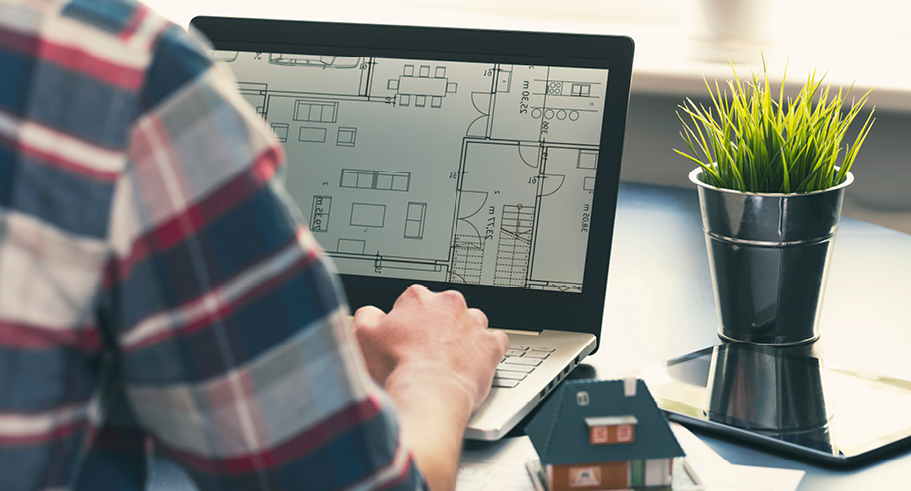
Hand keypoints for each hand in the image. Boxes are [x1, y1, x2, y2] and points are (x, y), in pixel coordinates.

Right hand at [352, 285, 507, 490]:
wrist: (426, 395)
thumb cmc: (396, 368)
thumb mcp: (362, 337)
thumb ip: (366, 316)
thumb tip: (373, 313)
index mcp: (418, 298)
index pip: (414, 301)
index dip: (407, 321)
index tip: (405, 337)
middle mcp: (449, 304)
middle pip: (444, 309)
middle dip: (436, 326)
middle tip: (425, 351)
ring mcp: (473, 323)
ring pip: (471, 322)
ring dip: (463, 336)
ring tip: (450, 359)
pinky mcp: (491, 345)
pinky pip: (495, 340)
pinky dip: (487, 349)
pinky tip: (475, 362)